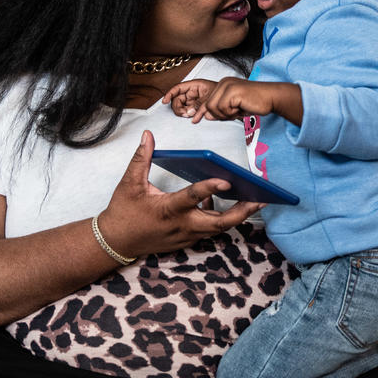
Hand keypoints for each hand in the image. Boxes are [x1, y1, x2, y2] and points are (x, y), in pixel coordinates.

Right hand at [97, 130, 264, 257]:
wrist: (116, 242)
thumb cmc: (123, 212)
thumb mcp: (129, 184)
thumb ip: (141, 158)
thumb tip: (148, 135)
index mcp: (168, 209)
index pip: (192, 197)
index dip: (210, 188)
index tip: (227, 178)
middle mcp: (181, 225)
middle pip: (219, 223)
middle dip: (242, 211)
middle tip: (261, 198)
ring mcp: (186, 236)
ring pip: (218, 228)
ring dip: (237, 215)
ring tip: (255, 199)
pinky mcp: (187, 240)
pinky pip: (210, 230)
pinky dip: (220, 217)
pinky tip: (225, 201)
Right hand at [164, 79, 217, 117]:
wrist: (230, 100)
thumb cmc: (222, 93)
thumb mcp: (210, 97)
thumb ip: (199, 104)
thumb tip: (189, 111)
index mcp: (194, 85)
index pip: (178, 88)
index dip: (170, 94)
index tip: (164, 101)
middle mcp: (192, 93)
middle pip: (177, 99)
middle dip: (178, 107)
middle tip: (185, 113)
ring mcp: (193, 100)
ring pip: (181, 106)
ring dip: (182, 112)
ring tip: (190, 114)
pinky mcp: (195, 108)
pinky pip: (187, 111)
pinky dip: (187, 115)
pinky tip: (193, 116)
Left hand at [172, 77, 302, 125]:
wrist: (271, 97)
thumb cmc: (255, 102)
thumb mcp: (234, 107)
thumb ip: (220, 110)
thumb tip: (206, 115)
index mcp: (223, 84)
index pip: (208, 101)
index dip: (209, 113)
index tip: (209, 118)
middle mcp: (224, 83)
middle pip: (209, 105)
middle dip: (219, 115)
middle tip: (234, 114)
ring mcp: (228, 86)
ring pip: (213, 107)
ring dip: (226, 115)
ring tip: (238, 111)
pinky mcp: (233, 91)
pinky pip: (223, 108)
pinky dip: (231, 113)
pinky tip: (241, 109)